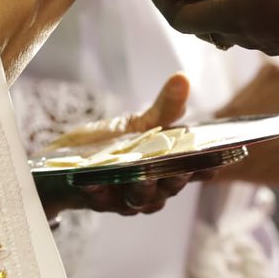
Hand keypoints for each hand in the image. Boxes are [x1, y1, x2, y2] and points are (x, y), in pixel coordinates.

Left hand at [34, 73, 195, 216]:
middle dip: (174, 180)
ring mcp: (123, 197)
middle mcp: (148, 187)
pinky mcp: (96, 199)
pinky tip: (93, 181)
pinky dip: (98, 190)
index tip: (213, 165)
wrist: (66, 162)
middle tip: (179, 170)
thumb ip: (164, 108)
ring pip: (139, 199)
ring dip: (142, 188)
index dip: (202, 169)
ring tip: (141, 177)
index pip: (189, 171)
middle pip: (167, 189)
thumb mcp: (138, 124)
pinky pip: (100, 199)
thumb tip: (183, 78)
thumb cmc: (109, 145)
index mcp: (163, 169)